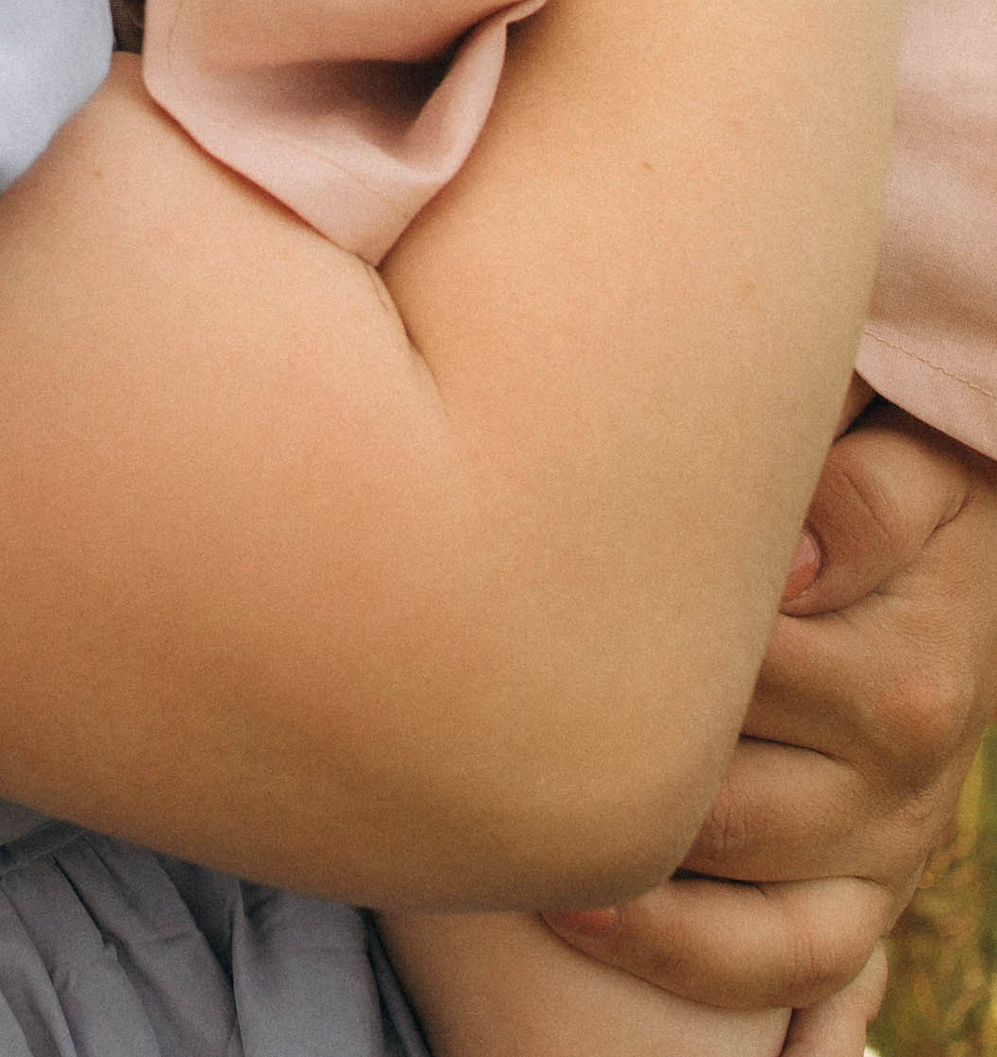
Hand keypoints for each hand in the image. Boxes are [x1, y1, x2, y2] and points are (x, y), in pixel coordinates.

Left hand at [540, 406, 996, 1033]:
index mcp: (907, 676)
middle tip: (485, 697)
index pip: (750, 672)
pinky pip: (778, 963)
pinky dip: (678, 953)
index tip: (543, 594)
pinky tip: (577, 910)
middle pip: (723, 783)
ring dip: (622, 845)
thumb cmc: (901, 495)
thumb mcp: (911, 470)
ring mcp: (880, 851)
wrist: (960, 575)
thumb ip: (863, 498)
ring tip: (510, 807)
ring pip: (732, 875)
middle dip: (611, 737)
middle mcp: (898, 782)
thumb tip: (791, 566)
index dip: (639, 632)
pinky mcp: (860, 901)